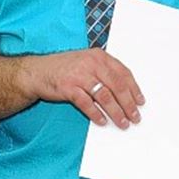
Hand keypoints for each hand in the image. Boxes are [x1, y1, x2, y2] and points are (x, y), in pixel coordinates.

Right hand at [20, 48, 144, 128]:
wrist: (37, 71)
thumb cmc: (64, 68)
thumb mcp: (86, 62)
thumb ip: (104, 72)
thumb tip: (124, 92)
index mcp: (99, 56)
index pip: (123, 72)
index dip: (134, 89)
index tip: (140, 101)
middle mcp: (91, 64)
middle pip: (117, 85)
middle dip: (128, 103)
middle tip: (135, 116)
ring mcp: (79, 75)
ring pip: (104, 95)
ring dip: (116, 112)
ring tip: (122, 122)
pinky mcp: (68, 87)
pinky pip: (86, 103)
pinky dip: (96, 114)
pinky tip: (102, 121)